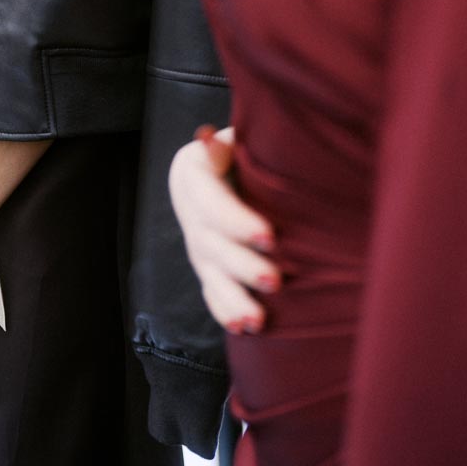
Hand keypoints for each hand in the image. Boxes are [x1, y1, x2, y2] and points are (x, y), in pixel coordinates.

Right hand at [169, 126, 279, 332]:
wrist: (235, 165)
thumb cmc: (246, 145)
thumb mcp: (237, 135)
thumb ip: (227, 142)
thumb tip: (207, 137)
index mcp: (192, 174)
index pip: (211, 203)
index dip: (237, 222)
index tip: (270, 236)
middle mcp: (191, 213)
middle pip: (210, 244)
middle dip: (242, 265)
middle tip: (275, 280)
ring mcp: (198, 244)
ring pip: (210, 275)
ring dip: (233, 299)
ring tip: (257, 320)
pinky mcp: (209, 268)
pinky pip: (212, 293)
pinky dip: (227, 311)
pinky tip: (244, 329)